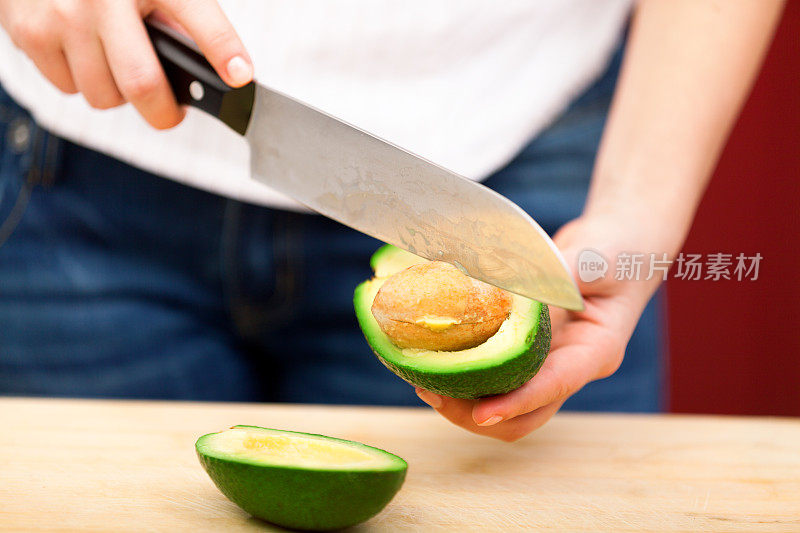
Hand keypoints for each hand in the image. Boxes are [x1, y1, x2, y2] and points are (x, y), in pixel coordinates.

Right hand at [0, 0, 252, 128]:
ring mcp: (63, 14)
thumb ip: (177, 15)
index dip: (223, 50)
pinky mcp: (28, 30)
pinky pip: (67, 87)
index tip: (241, 77)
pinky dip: (81, 81)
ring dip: (118, 94)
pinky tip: (83, 52)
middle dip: (164, 113)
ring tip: (118, 66)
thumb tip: (216, 67)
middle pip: (142, 84)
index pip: (198, 18)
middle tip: (171, 112)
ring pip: (103, 96)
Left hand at [415, 215, 662, 440]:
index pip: (555, 386)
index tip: (481, 414)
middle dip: (478, 415)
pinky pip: (496, 379)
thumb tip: (513, 286)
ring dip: (466, 404)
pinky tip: (435, 361)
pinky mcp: (528, 356)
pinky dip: (466, 377)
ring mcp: (549, 366)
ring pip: (507, 407)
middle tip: (433, 393)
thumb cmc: (614, 252)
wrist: (616, 250)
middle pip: (527, 414)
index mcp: (596, 351)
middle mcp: (571, 367)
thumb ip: (560, 274)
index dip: (517, 402)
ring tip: (425, 383)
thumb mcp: (595, 258)